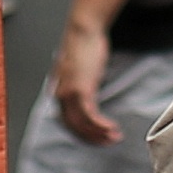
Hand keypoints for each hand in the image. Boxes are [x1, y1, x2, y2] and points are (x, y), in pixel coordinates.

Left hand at [47, 24, 123, 142]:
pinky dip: (101, 125)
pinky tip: (112, 127)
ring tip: (114, 137)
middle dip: (92, 138)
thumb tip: (85, 95)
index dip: (83, 134)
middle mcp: (60, 96)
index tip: (98, 138)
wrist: (82, 30)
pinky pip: (90, 115)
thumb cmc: (83, 48)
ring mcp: (69, 94)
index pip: (68, 123)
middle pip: (74, 128)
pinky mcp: (80, 89)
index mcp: (58, 93)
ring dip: (99, 134)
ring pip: (82, 124)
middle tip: (108, 142)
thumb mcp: (78, 71)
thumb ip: (79, 85)